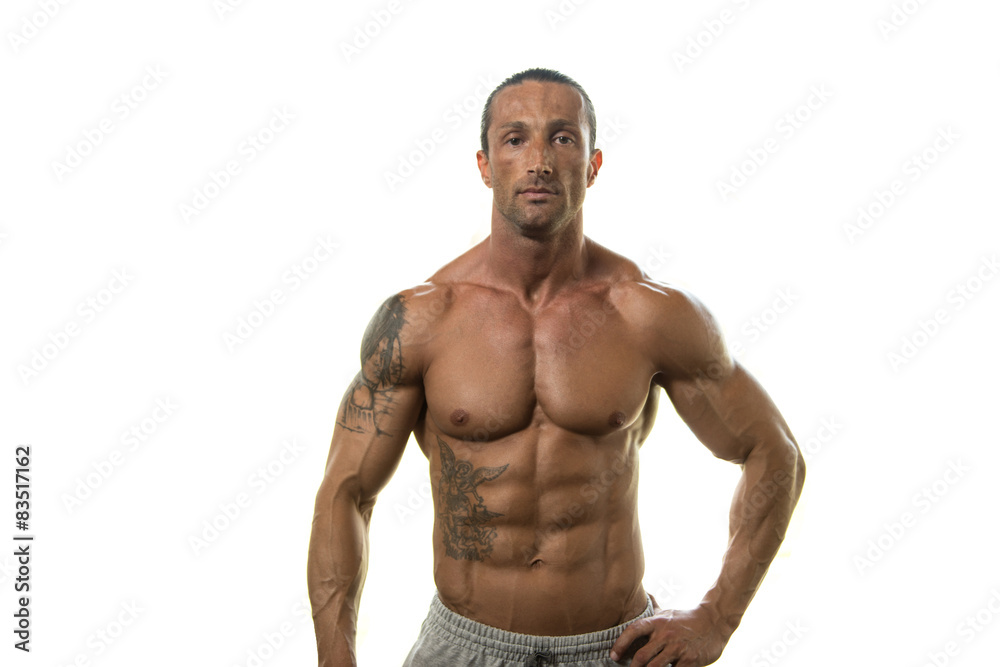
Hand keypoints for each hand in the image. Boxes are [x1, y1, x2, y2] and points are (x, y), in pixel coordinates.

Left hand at [609, 604, 729, 666]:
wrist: (715, 621)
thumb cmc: (687, 618)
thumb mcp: (668, 612)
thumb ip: (654, 610)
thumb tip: (644, 595)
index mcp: (657, 622)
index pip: (633, 631)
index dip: (620, 644)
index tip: (614, 655)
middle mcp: (665, 635)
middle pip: (641, 656)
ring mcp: (678, 648)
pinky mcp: (690, 660)